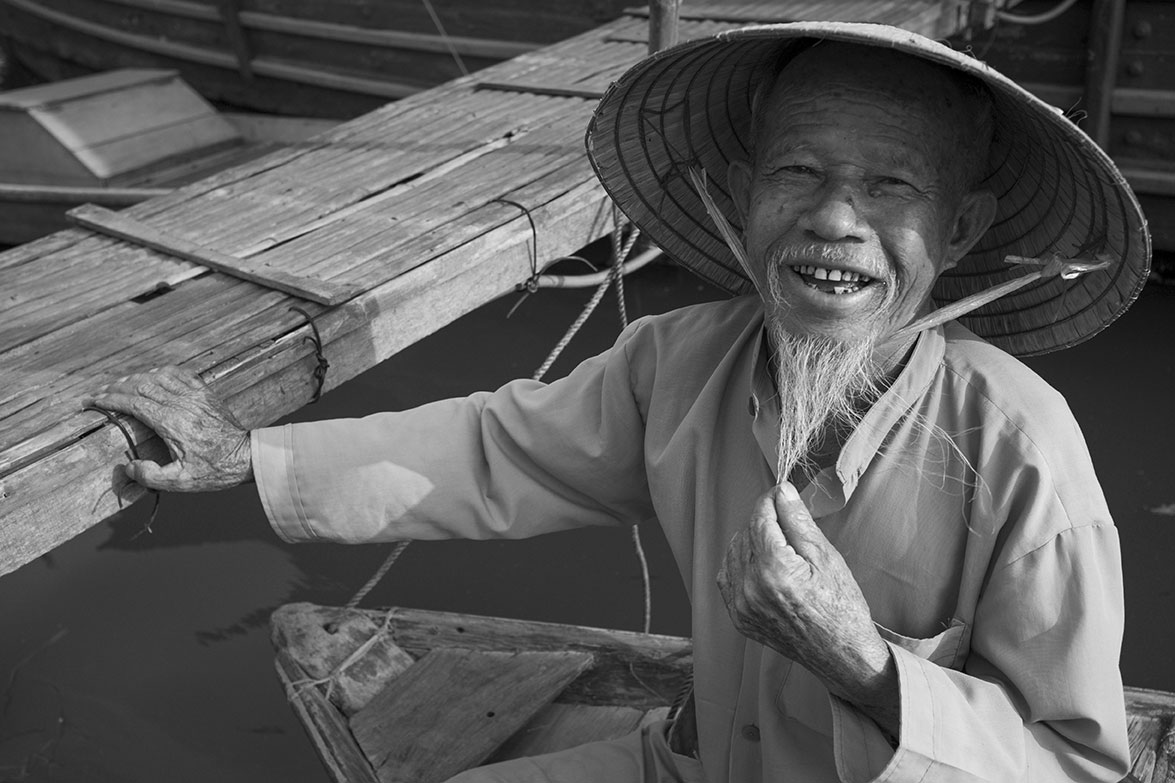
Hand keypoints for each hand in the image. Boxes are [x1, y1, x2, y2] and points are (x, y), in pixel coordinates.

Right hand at [83, 366, 252, 491]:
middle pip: (142, 385)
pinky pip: (179, 374)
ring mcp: (195, 395)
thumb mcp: (181, 482)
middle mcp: (182, 404)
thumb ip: (151, 476)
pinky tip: (150, 376)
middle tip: (98, 393)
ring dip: (135, 378)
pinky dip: (160, 372)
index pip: (134, 403)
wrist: (247, 457)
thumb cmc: (215, 470)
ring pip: (158, 376)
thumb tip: (129, 466)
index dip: (110, 400)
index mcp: (172, 423)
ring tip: (118, 385)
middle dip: (116, 387)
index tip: (92, 401)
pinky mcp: (205, 393)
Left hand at [717, 484, 897, 727]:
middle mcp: (750, 588)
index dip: (770, 500)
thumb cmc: (841, 606)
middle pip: (745, 533)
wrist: (841, 654)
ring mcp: (740, 605)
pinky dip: (741, 564)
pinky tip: (763, 566)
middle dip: (764, 521)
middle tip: (788, 523)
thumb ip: (798, 521)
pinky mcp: (738, 617)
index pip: (759, 518)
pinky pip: (727, 577)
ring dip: (751, 541)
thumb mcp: (826, 557)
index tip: (780, 493)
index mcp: (774, 570)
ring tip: (779, 546)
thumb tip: (781, 491)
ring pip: (733, 552)